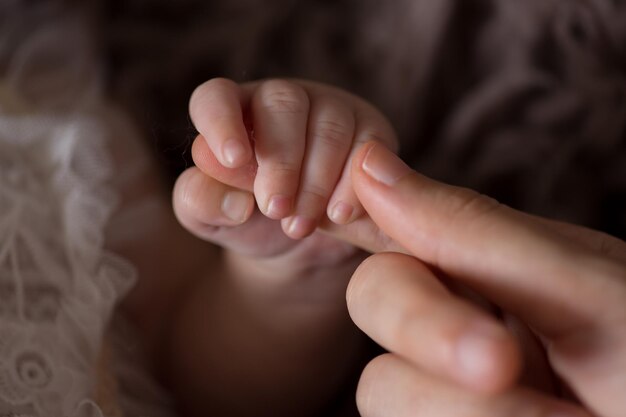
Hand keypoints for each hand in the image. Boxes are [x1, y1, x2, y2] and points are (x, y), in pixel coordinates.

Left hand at [174, 77, 396, 250]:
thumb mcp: (215, 220)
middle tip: (276, 210)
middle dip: (281, 161)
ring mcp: (330, 110)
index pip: (217, 97)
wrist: (303, 242)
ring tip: (301, 225)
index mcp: (232, 112)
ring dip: (316, 181)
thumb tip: (233, 198)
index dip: (222, 122)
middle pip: (282, 103)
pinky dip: (352, 185)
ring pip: (329, 125)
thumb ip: (203, 202)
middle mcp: (281, 101)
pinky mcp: (370, 131)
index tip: (234, 159)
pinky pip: (369, 146)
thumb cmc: (250, 220)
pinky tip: (339, 216)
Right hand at [343, 142, 625, 416]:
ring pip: (383, 389)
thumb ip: (471, 231)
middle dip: (425, 325)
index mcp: (491, 265)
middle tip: (499, 365)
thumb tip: (369, 166)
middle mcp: (460, 320)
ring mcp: (446, 389)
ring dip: (459, 411)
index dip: (359, 215)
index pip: (398, 223)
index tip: (328, 215)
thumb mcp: (583, 290)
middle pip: (375, 298)